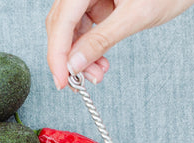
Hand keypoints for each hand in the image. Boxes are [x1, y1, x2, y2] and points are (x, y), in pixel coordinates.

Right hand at [45, 0, 193, 89]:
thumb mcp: (136, 16)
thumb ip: (102, 40)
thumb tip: (74, 64)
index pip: (61, 22)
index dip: (58, 55)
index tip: (61, 80)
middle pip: (61, 26)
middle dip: (69, 57)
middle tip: (77, 82)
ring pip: (72, 29)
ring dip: (80, 55)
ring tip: (97, 73)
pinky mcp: (99, 1)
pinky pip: (85, 27)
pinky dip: (90, 47)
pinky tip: (100, 61)